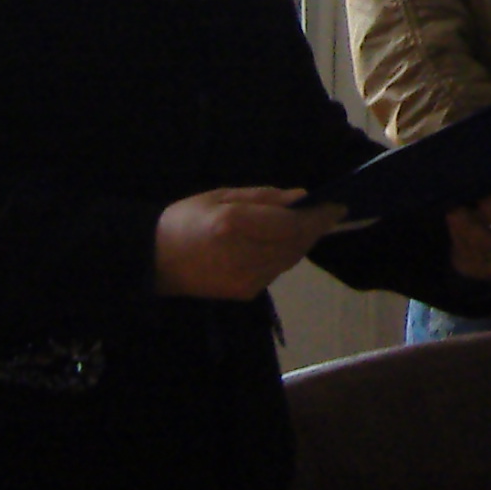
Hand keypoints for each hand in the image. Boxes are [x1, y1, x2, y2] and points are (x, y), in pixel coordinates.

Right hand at [153, 187, 340, 301]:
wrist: (153, 261)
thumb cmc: (185, 219)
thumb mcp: (221, 196)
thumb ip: (262, 197)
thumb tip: (300, 197)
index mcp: (234, 224)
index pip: (291, 222)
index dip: (318, 215)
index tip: (338, 205)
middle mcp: (244, 255)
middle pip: (296, 244)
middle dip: (315, 228)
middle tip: (328, 213)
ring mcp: (246, 279)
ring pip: (290, 259)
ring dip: (302, 242)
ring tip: (307, 224)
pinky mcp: (245, 293)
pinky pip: (276, 270)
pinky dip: (285, 255)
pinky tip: (282, 242)